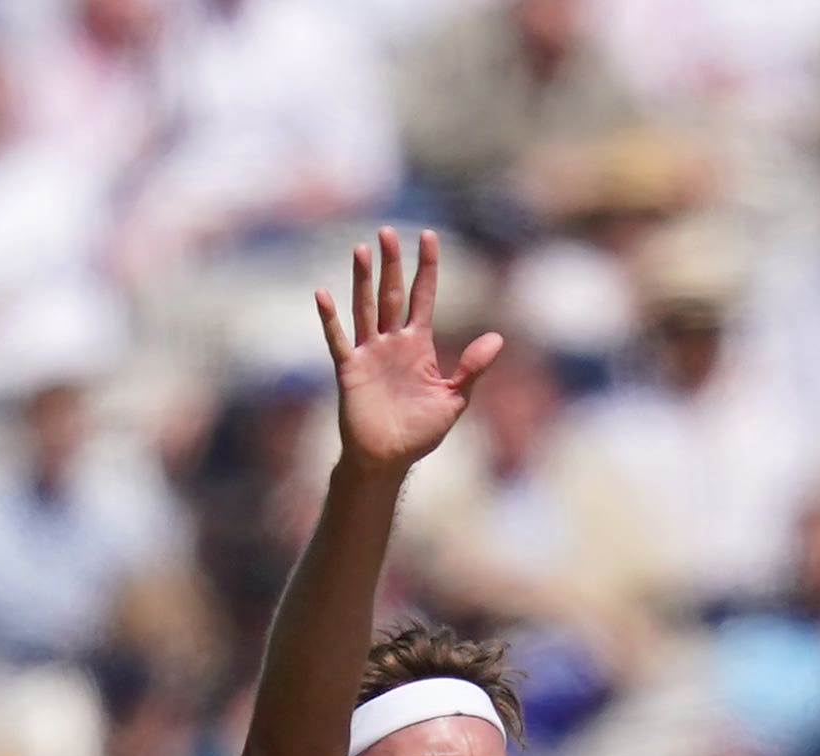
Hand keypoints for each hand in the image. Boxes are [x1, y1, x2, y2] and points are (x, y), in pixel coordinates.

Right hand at [318, 228, 500, 475]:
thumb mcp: (454, 398)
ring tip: (361, 249)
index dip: (427, 267)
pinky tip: (322, 295)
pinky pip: (338, 340)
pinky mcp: (350, 370)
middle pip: (392, 293)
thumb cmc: (420, 431)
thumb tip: (497, 339)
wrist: (389, 459)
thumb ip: (472, 368)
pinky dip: (330, 319)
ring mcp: (369, 353)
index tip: (429, 236)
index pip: (424, 296)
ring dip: (362, 280)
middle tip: (387, 231)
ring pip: (366, 308)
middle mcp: (392, 342)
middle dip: (391, 263)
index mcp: (418, 345)